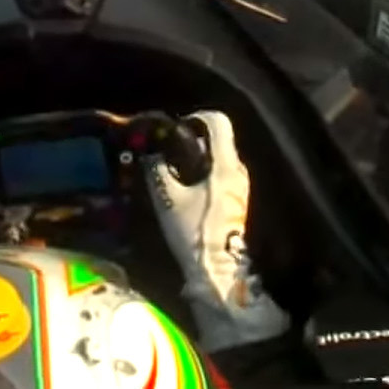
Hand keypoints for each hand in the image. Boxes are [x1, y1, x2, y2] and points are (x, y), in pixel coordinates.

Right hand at [142, 110, 289, 350]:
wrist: (217, 271)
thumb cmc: (194, 231)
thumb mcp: (168, 199)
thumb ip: (157, 171)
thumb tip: (148, 153)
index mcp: (225, 165)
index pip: (218, 122)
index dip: (195, 117)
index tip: (175, 128)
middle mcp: (238, 170)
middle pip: (218, 139)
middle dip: (191, 140)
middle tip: (166, 151)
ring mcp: (241, 185)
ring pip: (218, 157)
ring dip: (196, 158)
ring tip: (171, 171)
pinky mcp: (237, 199)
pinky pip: (220, 174)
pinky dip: (202, 173)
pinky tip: (184, 189)